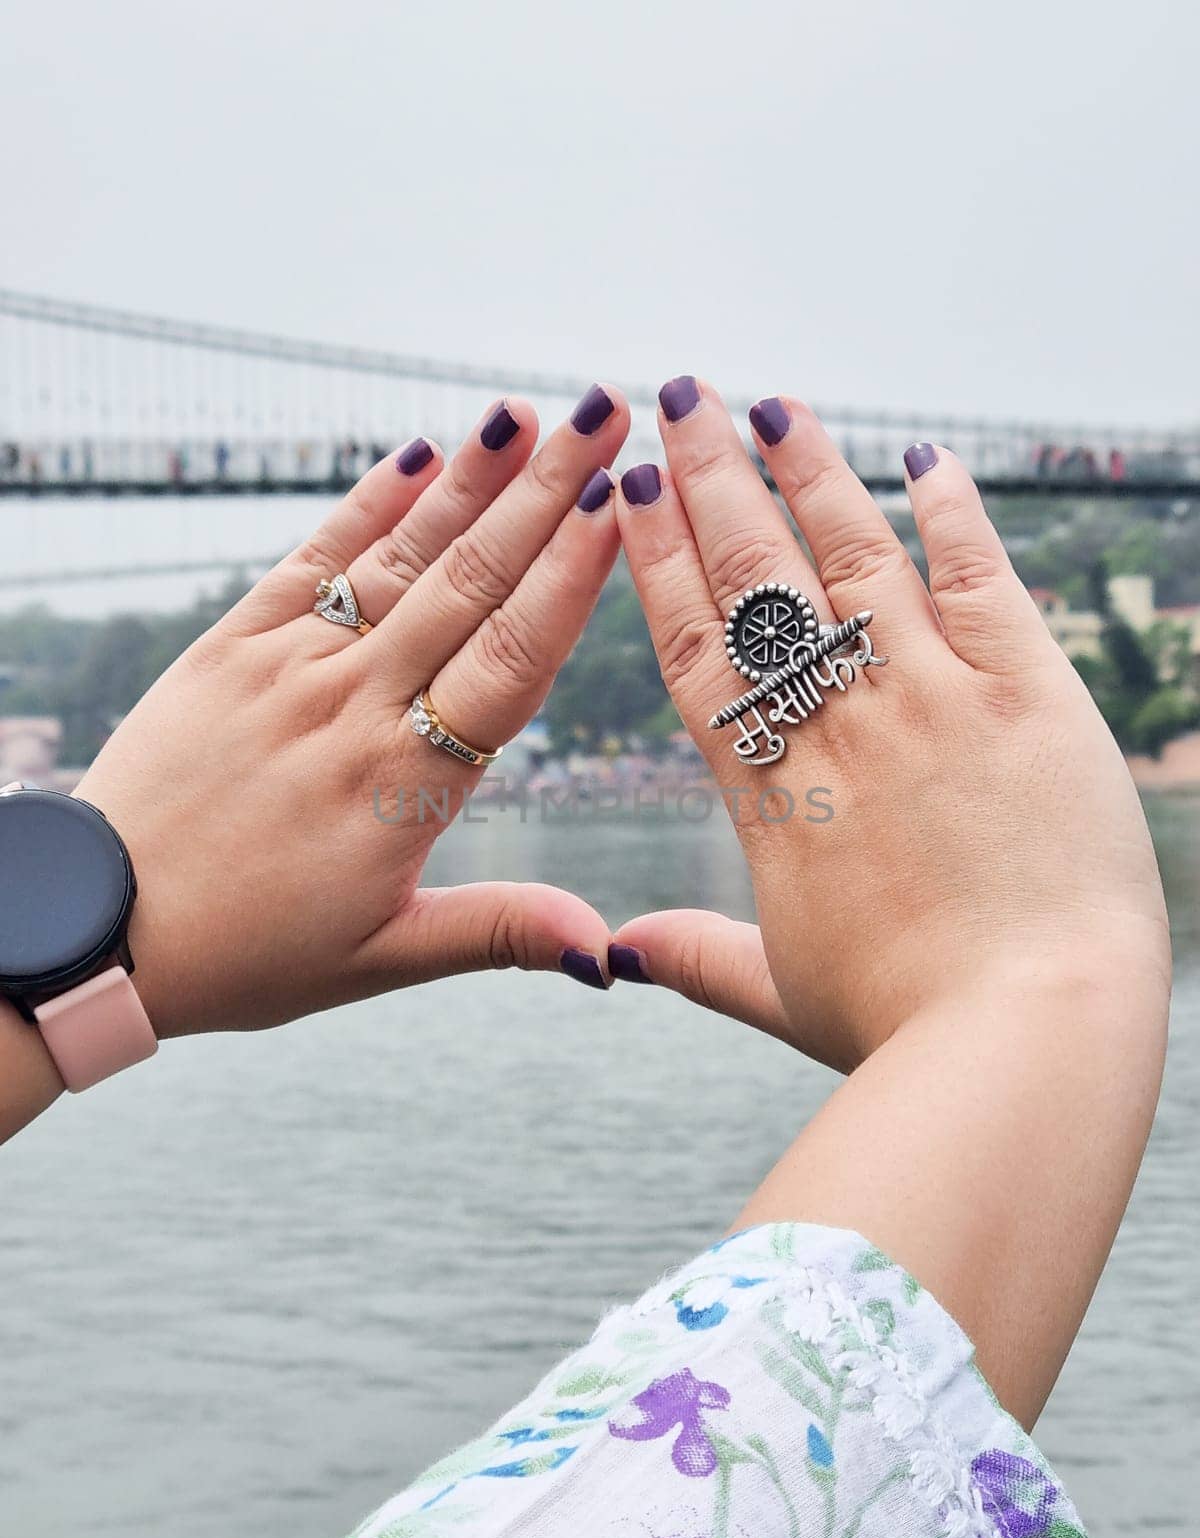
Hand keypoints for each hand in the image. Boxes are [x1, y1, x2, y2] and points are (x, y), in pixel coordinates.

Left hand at [74, 386, 629, 1039]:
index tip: (616, 508)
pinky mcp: (231, 646)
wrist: (101, 929)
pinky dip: (365, 506)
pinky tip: (417, 456)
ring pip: (397, 560)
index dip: (566, 579)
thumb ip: (498, 932)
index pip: (506, 660)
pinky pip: (310, 564)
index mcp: (402, 784)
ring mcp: (288, 667)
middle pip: (467, 584)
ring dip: (469, 482)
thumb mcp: (382, 960)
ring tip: (529, 415)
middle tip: (607, 417)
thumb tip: (607, 952)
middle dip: (544, 494)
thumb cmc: (248, 952)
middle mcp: (351, 705)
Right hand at [609, 380, 1169, 1069]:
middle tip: (676, 400)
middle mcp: (838, 724)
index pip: (696, 649)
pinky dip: (951, 514)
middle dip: (710, 482)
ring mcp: (930, 698)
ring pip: (850, 557)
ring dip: (806, 472)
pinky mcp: (1024, 693)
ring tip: (766, 403)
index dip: (658, 562)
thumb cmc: (903, 1028)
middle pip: (755, 580)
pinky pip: (979, 578)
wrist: (1026, 1039)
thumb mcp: (781, 993)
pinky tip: (923, 459)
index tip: (631, 494)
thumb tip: (613, 954)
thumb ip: (697, 955)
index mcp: (771, 792)